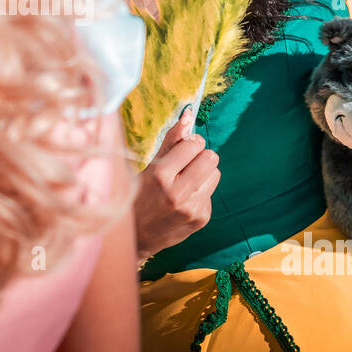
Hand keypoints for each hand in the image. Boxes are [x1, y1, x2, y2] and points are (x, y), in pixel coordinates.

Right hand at [133, 107, 219, 260]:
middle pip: (211, 158)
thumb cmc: (139, 194)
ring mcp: (191, 208)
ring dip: (203, 174)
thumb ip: (171, 141)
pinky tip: (184, 200)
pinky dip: (200, 192)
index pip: (194, 144)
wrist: (135, 236)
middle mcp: (177, 193)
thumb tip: (189, 115)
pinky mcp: (200, 219)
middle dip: (200, 157)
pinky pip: (211, 193)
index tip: (182, 149)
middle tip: (186, 165)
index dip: (190, 143)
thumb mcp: (149, 165)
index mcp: (160, 174)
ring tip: (184, 182)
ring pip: (215, 174)